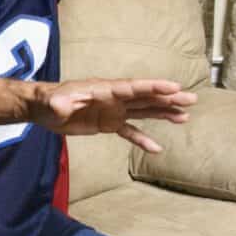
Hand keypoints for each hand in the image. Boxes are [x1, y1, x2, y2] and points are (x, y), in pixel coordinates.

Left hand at [31, 78, 196, 151]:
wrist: (44, 109)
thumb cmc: (49, 101)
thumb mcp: (54, 102)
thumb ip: (60, 103)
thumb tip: (61, 106)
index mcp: (105, 90)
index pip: (133, 87)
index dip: (154, 87)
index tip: (174, 86)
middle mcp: (114, 98)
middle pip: (146, 97)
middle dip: (168, 98)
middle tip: (191, 99)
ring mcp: (113, 111)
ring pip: (143, 111)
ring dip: (163, 113)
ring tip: (185, 116)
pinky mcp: (108, 124)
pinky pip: (129, 131)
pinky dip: (143, 138)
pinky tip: (157, 148)